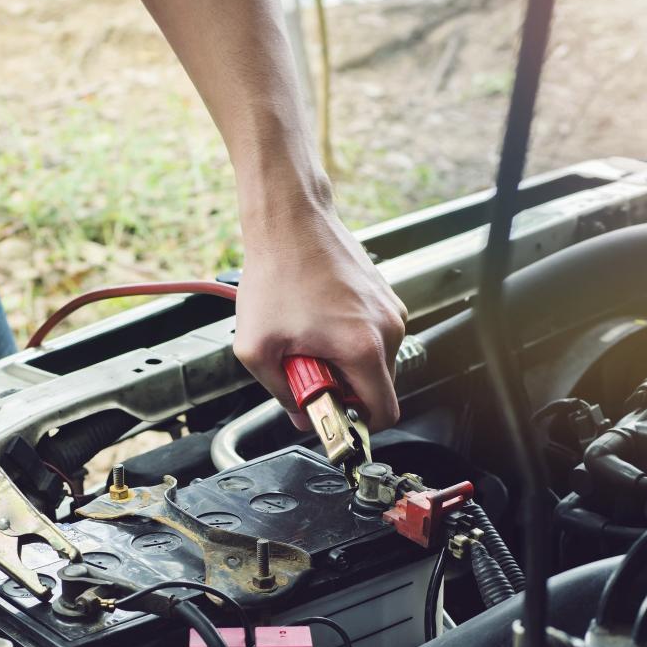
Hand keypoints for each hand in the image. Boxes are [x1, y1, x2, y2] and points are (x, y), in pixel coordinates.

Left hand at [233, 206, 406, 431]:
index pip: (384, 414)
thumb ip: (281, 393)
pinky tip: (317, 321)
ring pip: (375, 362)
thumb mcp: (257, 349)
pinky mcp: (384, 296)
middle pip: (378, 389)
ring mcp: (390, 309)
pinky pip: (372, 335)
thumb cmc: (275, 274)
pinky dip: (347, 339)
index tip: (331, 416)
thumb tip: (299, 414)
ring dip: (343, 363)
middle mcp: (388, 328)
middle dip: (344, 390)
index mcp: (364, 348)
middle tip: (307, 369)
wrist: (290, 220)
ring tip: (309, 340)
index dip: (356, 426)